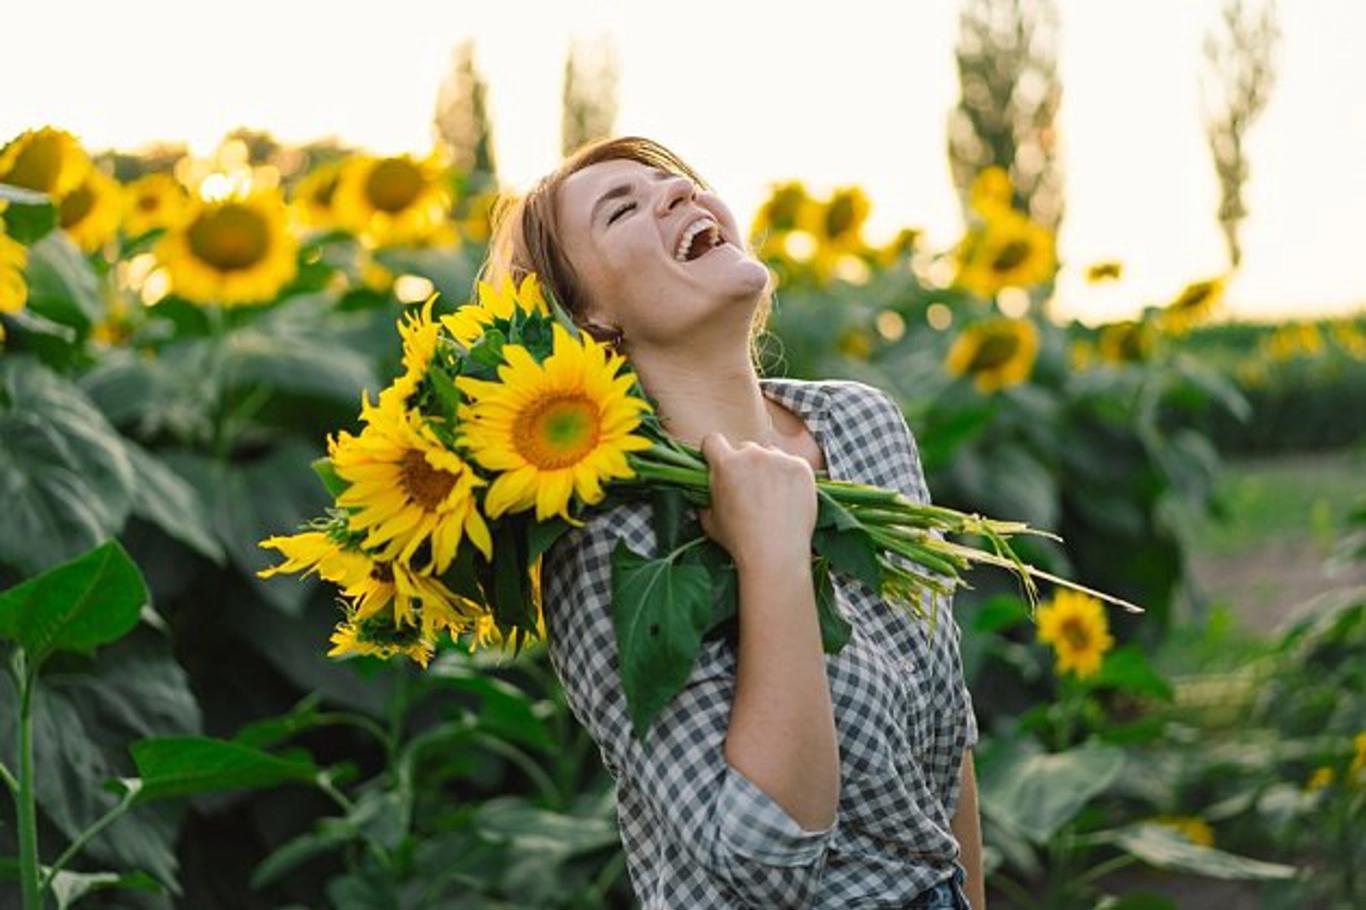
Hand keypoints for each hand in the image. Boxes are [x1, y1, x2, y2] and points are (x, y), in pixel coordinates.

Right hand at [696, 431, 817, 572]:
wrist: (775, 554)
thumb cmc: (739, 541)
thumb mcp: (709, 521)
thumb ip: (706, 498)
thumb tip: (705, 492)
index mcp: (725, 464)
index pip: (713, 440)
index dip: (713, 452)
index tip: (718, 464)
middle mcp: (752, 454)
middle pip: (745, 448)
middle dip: (745, 464)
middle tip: (750, 489)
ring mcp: (779, 458)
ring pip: (770, 455)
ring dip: (769, 468)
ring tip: (772, 497)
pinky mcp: (801, 466)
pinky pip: (791, 464)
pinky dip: (790, 476)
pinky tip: (788, 498)